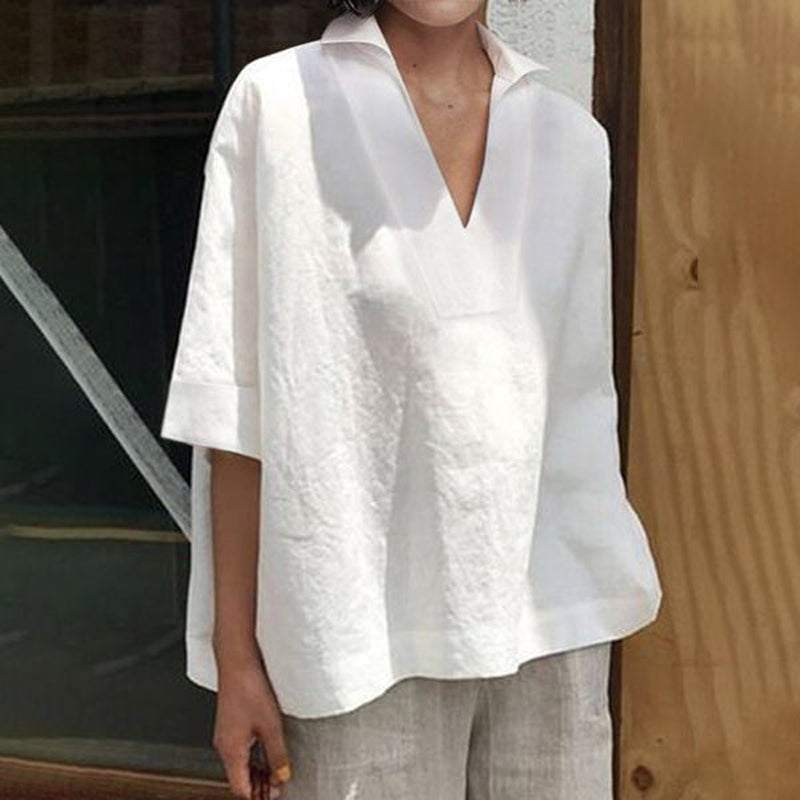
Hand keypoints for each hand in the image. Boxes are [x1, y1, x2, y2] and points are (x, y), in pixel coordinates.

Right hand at [212, 656, 292, 798]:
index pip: (240, 788)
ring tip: (277, 772)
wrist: (237, 661)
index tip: (276, 794)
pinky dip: (253, 757)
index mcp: (231, 751)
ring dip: (257, 772)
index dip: (258, 796)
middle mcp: (224, 745)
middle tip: (278, 786)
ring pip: (240, 764)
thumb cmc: (250, 688)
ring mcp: (226, 734)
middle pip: (239, 778)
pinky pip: (240, 749)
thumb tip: (283, 775)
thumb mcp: (271, 726)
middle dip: (258, 786)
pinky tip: (267, 752)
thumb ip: (277, 754)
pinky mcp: (230, 723)